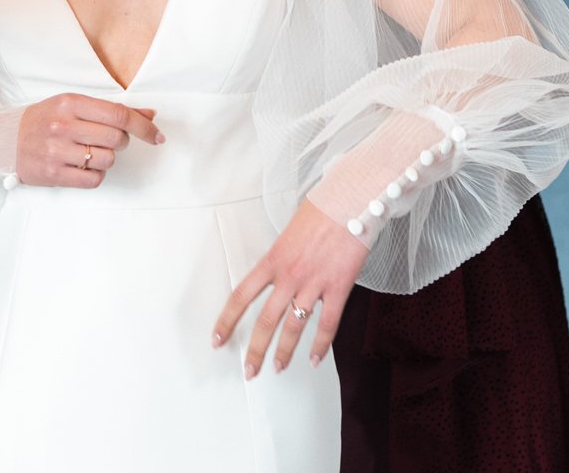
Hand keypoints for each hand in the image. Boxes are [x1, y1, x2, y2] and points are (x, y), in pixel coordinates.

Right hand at [16, 93, 161, 188]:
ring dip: (106, 158)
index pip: (118, 115)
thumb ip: (111, 110)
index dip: (144, 126)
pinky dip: (95, 175)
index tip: (157, 135)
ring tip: (88, 152)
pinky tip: (82, 166)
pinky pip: (93, 179)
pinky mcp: (53, 174)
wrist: (4, 140)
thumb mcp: (74, 105)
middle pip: (116, 139)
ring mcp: (57, 151)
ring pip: (107, 160)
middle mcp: (63, 125)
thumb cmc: (44, 120)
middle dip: (121, 142)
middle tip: (108, 140)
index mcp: (70, 103)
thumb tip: (149, 114)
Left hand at [212, 200, 367, 377]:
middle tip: (249, 370)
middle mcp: (290, 274)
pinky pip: (328, 323)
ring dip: (285, 352)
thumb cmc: (322, 209)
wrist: (350, 198)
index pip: (241, 296)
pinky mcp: (339, 286)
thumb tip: (277, 275)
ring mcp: (314, 282)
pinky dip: (321, 345)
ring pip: (294, 326)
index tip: (218, 339)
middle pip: (266, 320)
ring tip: (278, 368)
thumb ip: (281, 258)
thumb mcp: (289, 231)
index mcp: (273, 259)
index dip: (227, 321)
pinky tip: (314, 359)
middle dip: (255, 349)